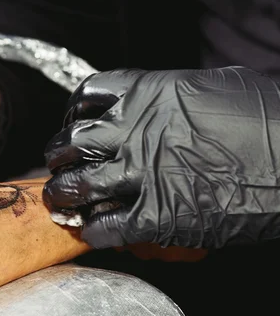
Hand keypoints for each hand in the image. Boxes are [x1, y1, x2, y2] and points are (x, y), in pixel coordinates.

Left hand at [44, 67, 279, 248]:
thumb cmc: (267, 119)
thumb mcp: (217, 84)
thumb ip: (175, 90)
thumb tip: (156, 98)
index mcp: (148, 94)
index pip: (87, 96)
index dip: (72, 112)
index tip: (72, 123)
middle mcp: (135, 131)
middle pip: (72, 141)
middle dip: (57, 154)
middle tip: (57, 164)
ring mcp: (143, 175)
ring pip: (78, 185)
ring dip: (61, 194)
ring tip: (57, 199)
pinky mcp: (157, 216)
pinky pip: (106, 226)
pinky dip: (93, 230)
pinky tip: (91, 231)